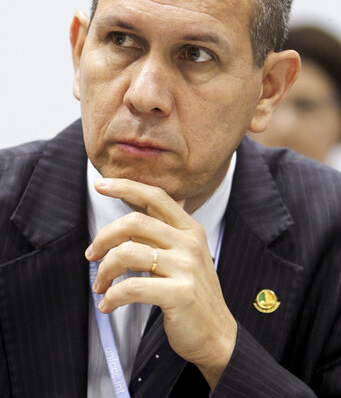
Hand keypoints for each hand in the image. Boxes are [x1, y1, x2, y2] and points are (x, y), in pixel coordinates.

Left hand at [85, 177, 236, 387]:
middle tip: (92, 254)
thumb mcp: (184, 255)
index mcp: (189, 229)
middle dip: (104, 237)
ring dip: (105, 270)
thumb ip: (163, 232)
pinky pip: (132, 287)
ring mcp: (186, 267)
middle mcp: (189, 242)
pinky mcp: (179, 293)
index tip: (101, 184)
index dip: (125, 186)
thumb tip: (134, 209)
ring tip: (101, 285)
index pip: (155, 197)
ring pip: (128, 253)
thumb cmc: (192, 293)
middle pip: (134, 222)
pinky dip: (112, 296)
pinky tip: (109, 304)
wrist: (216, 334)